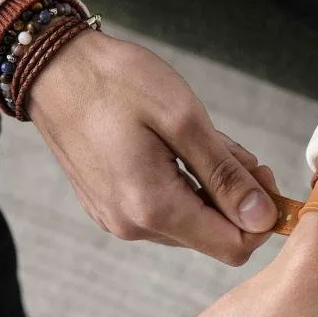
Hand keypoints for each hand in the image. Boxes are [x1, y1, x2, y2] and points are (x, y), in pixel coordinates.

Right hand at [28, 30, 278, 264]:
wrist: (53, 68)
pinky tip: (182, 153)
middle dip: (238, 200)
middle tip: (239, 154)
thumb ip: (226, 176)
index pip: (233, 247)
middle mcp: (134, 225)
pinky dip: (187, 187)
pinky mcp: (112, 208)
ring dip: (213, 190)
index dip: (260, 218)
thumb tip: (263, 217)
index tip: (264, 177)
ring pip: (193, 223)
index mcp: (153, 207)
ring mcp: (119, 219)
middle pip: (214, 236)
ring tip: (207, 146)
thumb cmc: (117, 84)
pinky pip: (167, 211)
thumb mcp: (184, 120)